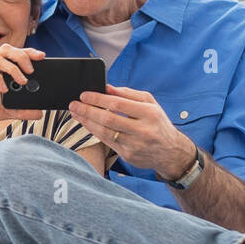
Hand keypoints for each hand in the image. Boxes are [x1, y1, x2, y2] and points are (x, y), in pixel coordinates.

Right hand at [0, 43, 45, 130]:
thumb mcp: (4, 112)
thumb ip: (21, 112)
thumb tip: (40, 113)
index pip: (15, 56)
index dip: (28, 53)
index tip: (42, 56)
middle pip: (7, 49)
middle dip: (22, 55)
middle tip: (32, 70)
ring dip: (14, 67)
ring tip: (23, 81)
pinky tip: (4, 90)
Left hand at [69, 85, 195, 180]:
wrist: (171, 152)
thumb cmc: (158, 123)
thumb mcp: (150, 104)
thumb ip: (128, 94)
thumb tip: (107, 87)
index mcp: (149, 113)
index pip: (118, 104)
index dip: (98, 99)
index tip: (84, 95)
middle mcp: (143, 130)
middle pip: (108, 119)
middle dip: (88, 111)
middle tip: (74, 104)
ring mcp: (135, 144)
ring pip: (105, 132)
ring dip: (86, 122)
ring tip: (75, 113)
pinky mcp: (128, 155)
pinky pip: (106, 141)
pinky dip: (94, 131)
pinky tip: (86, 124)